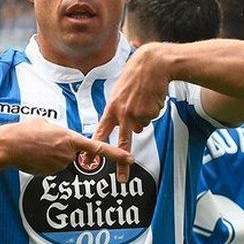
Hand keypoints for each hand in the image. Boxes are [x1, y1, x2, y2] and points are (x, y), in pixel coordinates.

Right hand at [3, 119, 130, 176]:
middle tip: (46, 143)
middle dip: (65, 151)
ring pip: (63, 162)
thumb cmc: (26, 132)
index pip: (98, 148)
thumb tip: (64, 140)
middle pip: (75, 155)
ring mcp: (59, 166)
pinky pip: (53, 168)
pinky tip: (34, 156)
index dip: (115, 154)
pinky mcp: (50, 174)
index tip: (129, 159)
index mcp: (70, 139)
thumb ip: (61, 133)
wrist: (9, 146)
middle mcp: (67, 154)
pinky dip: (46, 163)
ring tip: (38, 149)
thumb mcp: (47, 124)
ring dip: (53, 156)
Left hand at [93, 42, 174, 181]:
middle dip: (122, 163)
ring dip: (145, 113)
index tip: (89, 162)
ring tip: (145, 95)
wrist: (154, 63)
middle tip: (122, 180)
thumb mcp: (122, 91)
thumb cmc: (136, 74)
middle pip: (123, 142)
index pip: (101, 132)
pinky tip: (152, 95)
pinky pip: (152, 116)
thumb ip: (122, 110)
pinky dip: (153, 108)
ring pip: (142, 124)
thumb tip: (135, 129)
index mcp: (112, 107)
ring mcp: (137, 114)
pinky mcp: (151, 112)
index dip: (95, 148)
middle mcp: (123, 113)